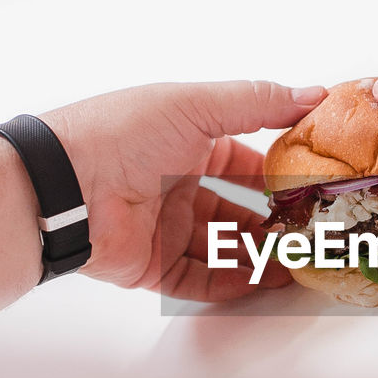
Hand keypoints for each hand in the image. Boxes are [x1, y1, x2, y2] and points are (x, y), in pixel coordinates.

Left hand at [43, 81, 326, 300]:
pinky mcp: (152, 265)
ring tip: (296, 262)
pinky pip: (199, 278)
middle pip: (235, 209)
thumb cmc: (122, 133)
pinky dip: (231, 282)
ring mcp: (164, 228)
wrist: (64, 185)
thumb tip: (312, 95)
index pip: (242, 159)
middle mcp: (174, 185)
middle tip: (309, 231)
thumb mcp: (196, 105)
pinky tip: (261, 281)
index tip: (313, 183)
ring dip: (259, 256)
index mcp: (184, 142)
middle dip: (272, 222)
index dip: (277, 171)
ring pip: (223, 247)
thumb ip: (257, 102)